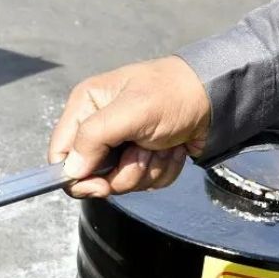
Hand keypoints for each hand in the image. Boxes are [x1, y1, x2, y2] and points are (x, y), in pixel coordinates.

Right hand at [48, 56, 210, 196]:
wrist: (218, 98)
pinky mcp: (141, 159)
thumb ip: (94, 137)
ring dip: (146, 170)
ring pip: (120, 182)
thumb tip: (71, 170)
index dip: (75, 175)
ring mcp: (121, 146)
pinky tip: (172, 149)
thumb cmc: (176, 94)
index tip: (99, 183)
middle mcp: (100, 127)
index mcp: (87, 106)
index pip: (60, 153)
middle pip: (91, 175)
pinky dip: (161, 171)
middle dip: (123, 170)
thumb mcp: (132, 110)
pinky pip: (143, 183)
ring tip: (162, 144)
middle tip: (142, 151)